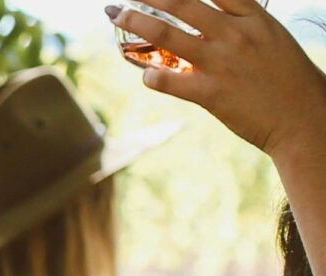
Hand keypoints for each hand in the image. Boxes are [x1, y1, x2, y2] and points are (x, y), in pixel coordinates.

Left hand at [116, 0, 325, 162]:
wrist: (305, 116)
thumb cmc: (287, 77)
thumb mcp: (270, 37)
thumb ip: (241, 24)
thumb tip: (210, 20)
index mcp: (253, 18)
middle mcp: (235, 34)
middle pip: (182, 4)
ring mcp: (221, 63)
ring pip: (166, 35)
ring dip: (136, 22)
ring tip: (118, 16)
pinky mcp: (211, 93)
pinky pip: (168, 80)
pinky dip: (150, 76)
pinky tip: (146, 75)